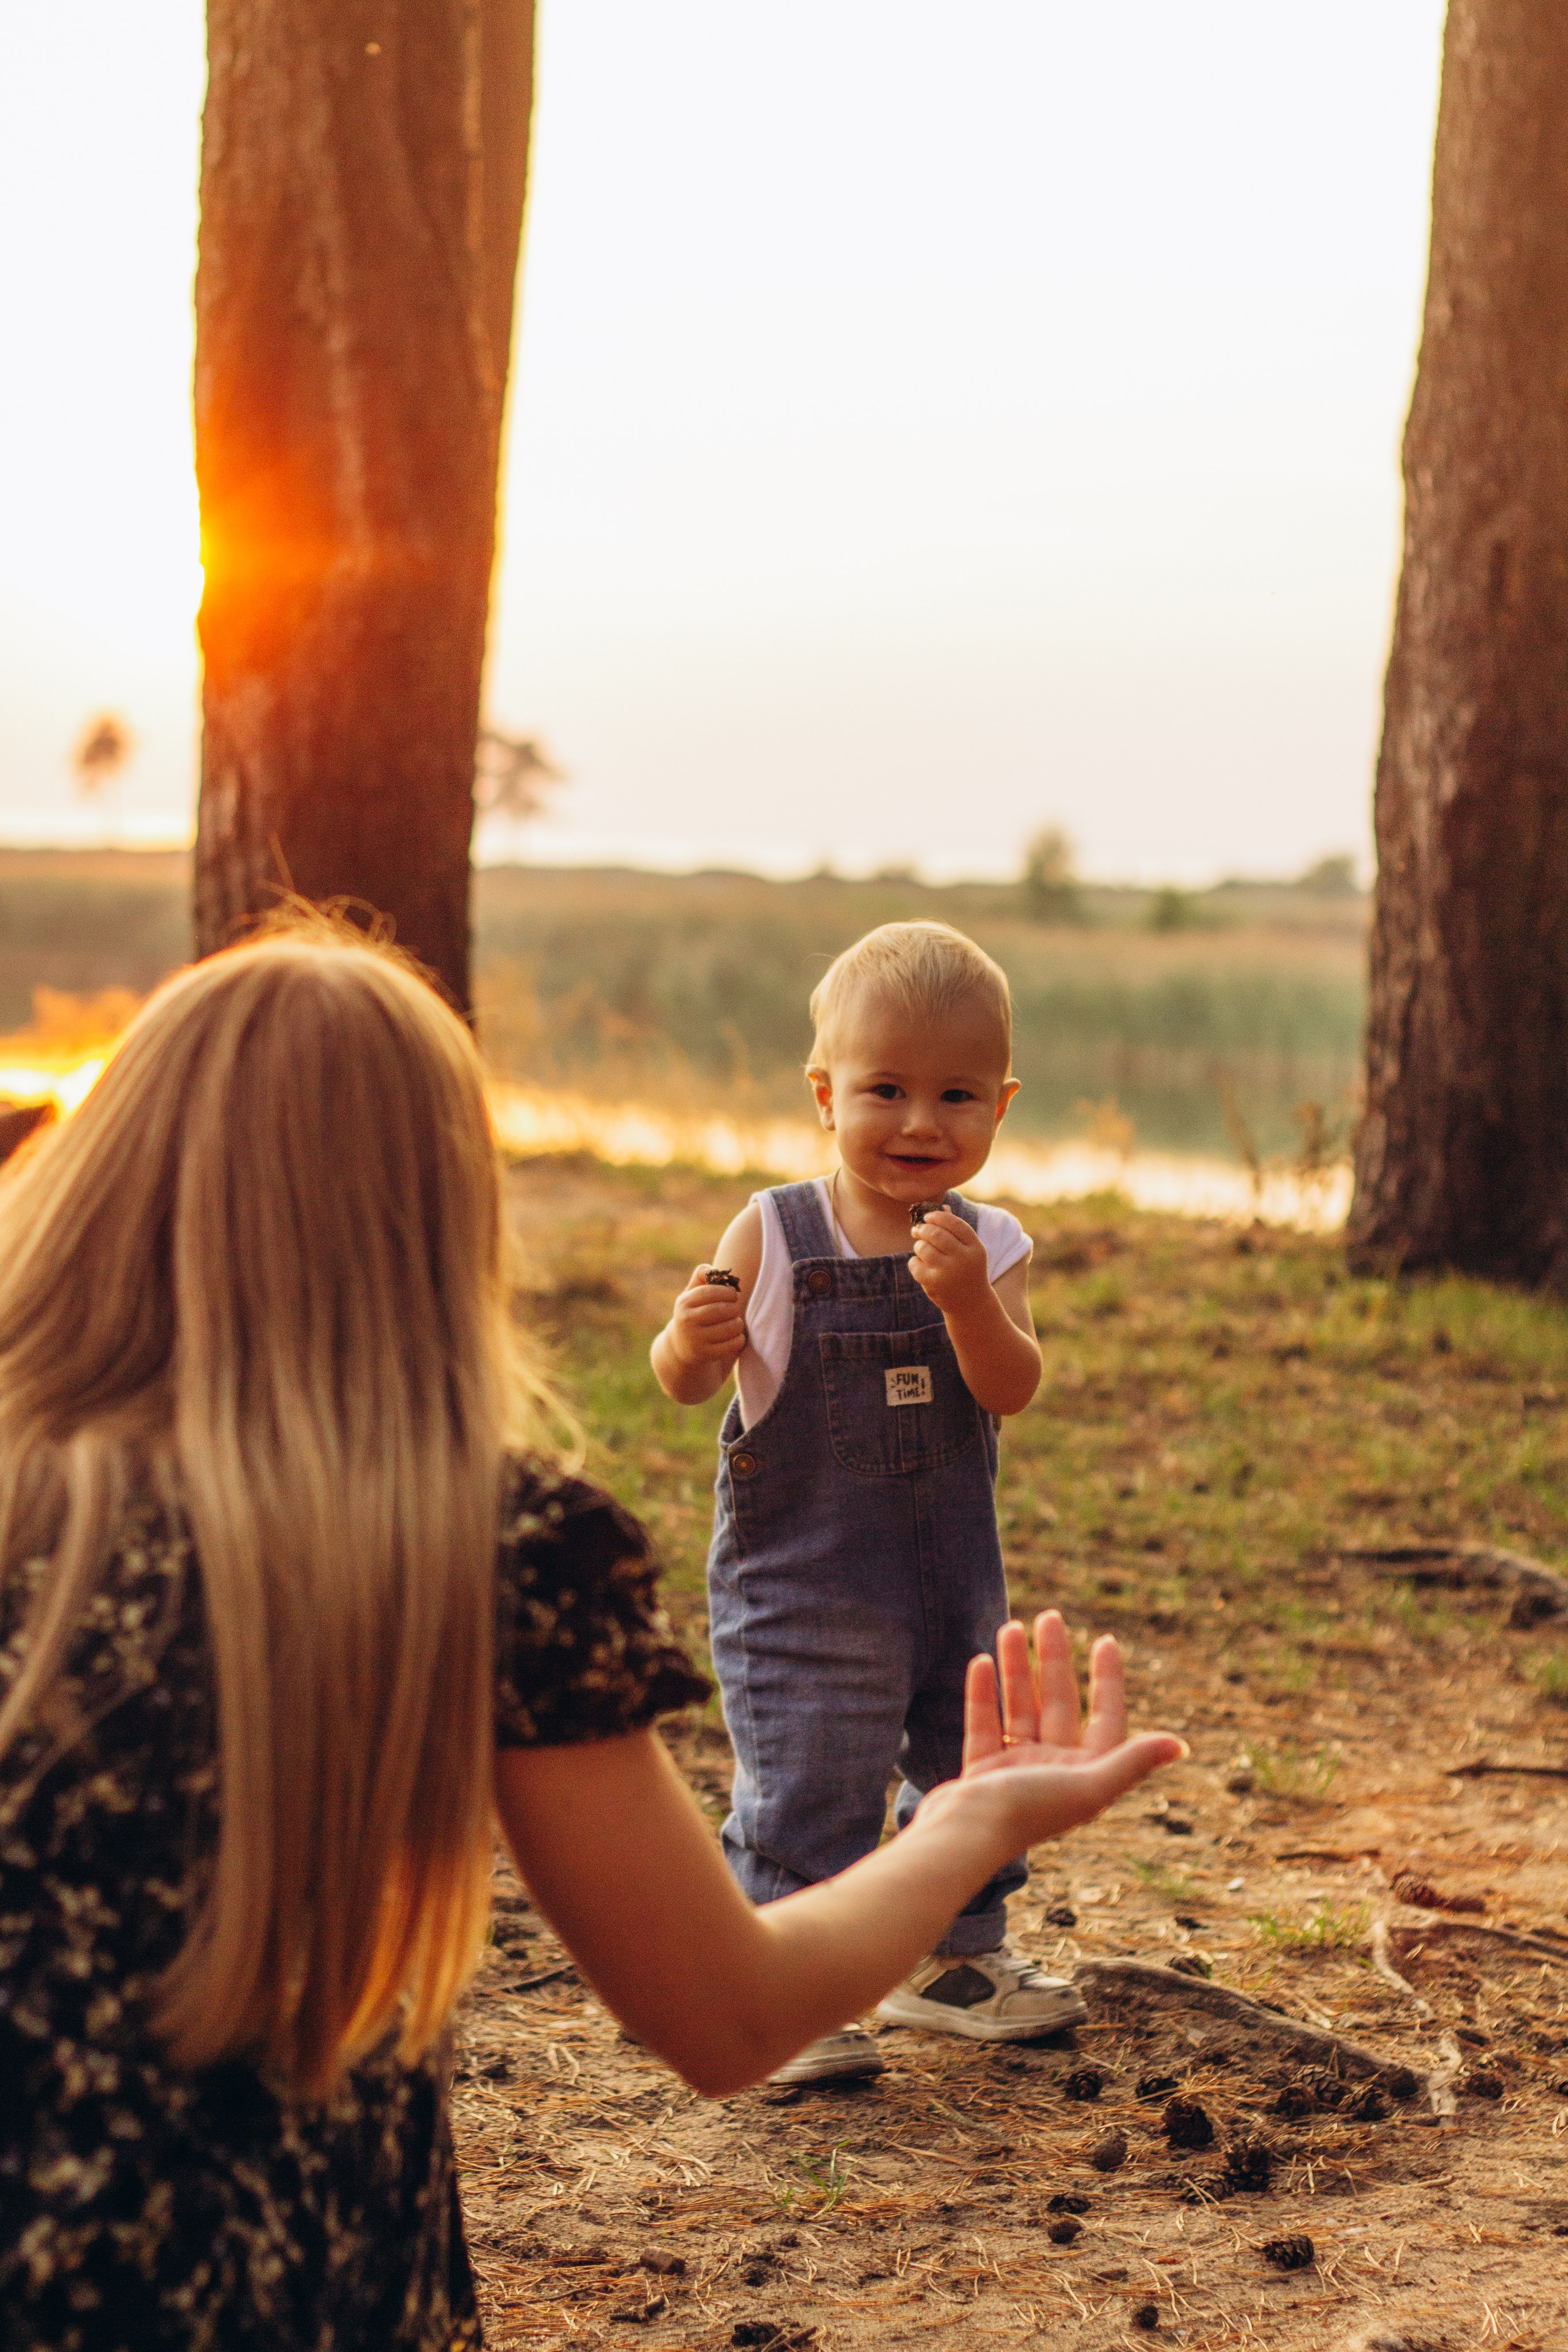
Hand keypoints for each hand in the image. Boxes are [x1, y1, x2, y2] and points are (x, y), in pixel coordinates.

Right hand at [666, 1264, 746, 1369]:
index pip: (710, 1292)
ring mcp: (695, 1339)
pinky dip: (739, 1339)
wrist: (681, 1346)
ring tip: (736, 1322)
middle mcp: (686, 1321)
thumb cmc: (693, 1312)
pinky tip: (736, 1336)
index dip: (727, 1292)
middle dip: (734, 1308)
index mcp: (684, 1302)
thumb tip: (713, 1269)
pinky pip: (732, 1344)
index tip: (732, 1295)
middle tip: (734, 1310)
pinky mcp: (704, 1355)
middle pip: (722, 1310)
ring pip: (730, 1328)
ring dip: (738, 1324)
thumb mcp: (691, 1294)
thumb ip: (702, 1276)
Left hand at [909, 1207, 991, 1313]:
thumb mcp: (969, 1250)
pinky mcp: (934, 1284)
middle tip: (917, 1230)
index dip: (938, 1216)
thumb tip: (942, 1206)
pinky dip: (914, 1261)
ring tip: (921, 1249)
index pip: (955, 1223)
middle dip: (923, 1229)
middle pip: (936, 1234)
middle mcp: (964, 1259)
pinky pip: (915, 1264)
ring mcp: (948, 1273)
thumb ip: (956, 1228)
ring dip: (918, 1245)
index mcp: (976, 1248)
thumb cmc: (967, 1269)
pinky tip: (921, 1265)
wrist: (970, 1303)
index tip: (928, 1217)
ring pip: (923, 1248)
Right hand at [909, 1612, 1185, 1849]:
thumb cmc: (1028, 1813)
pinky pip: (985, 1724)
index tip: (1106, 1641)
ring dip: (1017, 1668)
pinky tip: (980, 1661)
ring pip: (1020, 1708)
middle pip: (1059, 1704)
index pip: (1106, 1719)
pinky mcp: (981, 1773)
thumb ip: (1132, 1762)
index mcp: (1086, 1776)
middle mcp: (1055, 1771)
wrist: (963, 1840)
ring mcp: (1016, 1771)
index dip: (1108, 1681)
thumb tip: (1182, 1745)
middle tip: (1049, 1617)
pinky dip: (983, 1694)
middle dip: (1054, 1660)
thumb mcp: (1088, 1786)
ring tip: (1011, 1627)